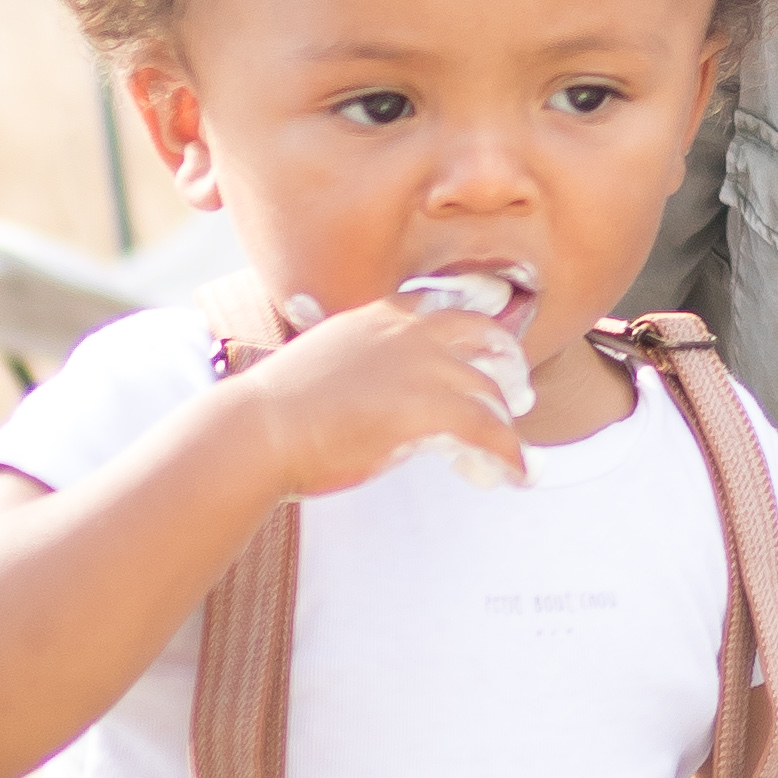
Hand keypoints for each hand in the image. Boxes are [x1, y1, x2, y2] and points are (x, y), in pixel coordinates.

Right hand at [233, 295, 535, 494]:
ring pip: (491, 393)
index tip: (490, 336)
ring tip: (507, 454)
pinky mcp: (431, 410)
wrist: (259, 431)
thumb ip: (357, 359)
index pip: (443, 301)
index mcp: (381, 315)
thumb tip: (369, 382)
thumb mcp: (322, 359)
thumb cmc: (275, 409)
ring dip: (505, 426)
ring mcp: (424, 368)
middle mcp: (411, 332)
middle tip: (519, 394)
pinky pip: (491, 433)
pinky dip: (511, 456)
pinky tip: (517, 476)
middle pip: (486, 335)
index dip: (475, 321)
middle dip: (508, 363)